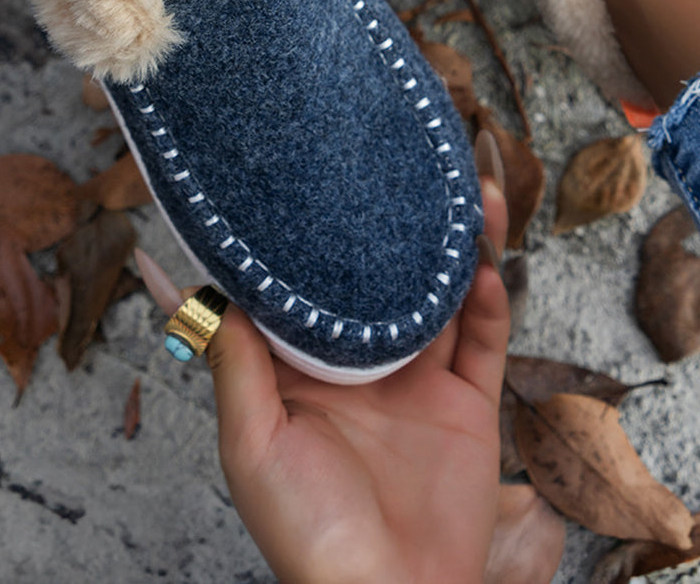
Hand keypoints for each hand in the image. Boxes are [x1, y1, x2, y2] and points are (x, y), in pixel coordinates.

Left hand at [137, 130, 511, 583]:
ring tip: (462, 192)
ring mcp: (418, 384)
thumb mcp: (253, 446)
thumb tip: (213, 287)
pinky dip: (486, 297)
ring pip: (437, 296)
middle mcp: (362, 368)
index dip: (316, 234)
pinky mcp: (468, 407)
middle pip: (380, 278)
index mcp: (304, 374)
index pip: (309, 286)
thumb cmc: (309, 535)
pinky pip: (484, 339)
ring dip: (453, 244)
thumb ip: (239, 366)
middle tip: (407, 163)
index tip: (321, 176)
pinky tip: (481, 261)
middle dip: (395, 224)